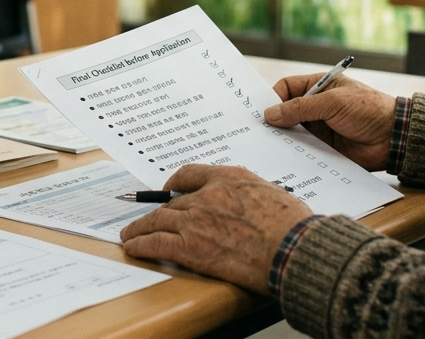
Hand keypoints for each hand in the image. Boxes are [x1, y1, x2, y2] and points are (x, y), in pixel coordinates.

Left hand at [120, 165, 312, 292]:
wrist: (293, 250)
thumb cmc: (294, 227)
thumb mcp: (275, 196)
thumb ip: (253, 196)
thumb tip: (251, 204)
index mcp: (231, 178)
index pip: (192, 173)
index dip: (175, 183)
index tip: (169, 190)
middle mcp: (209, 195)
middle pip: (173, 202)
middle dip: (158, 212)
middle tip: (148, 219)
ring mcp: (197, 220)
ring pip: (157, 220)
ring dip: (140, 227)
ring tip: (131, 234)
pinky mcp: (191, 247)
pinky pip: (155, 243)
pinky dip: (140, 244)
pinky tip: (134, 247)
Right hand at [265, 73, 396, 171]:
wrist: (394, 138)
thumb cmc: (369, 110)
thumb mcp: (333, 103)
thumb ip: (301, 108)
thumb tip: (270, 114)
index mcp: (319, 86)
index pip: (287, 88)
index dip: (273, 97)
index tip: (262, 111)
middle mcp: (316, 107)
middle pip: (286, 111)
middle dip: (274, 120)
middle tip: (258, 131)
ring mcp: (319, 128)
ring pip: (292, 132)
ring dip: (283, 138)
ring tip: (268, 146)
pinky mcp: (323, 148)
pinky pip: (303, 150)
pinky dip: (293, 154)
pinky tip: (284, 159)